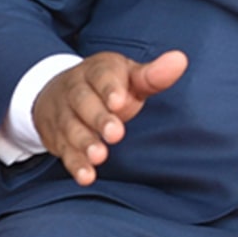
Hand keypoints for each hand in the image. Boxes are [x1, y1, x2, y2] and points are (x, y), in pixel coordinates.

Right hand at [32, 50, 188, 185]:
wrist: (57, 93)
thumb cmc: (108, 85)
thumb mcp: (129, 75)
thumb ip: (153, 74)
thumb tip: (180, 60)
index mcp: (96, 71)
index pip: (102, 76)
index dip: (110, 89)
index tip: (120, 102)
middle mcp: (75, 90)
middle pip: (83, 102)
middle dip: (99, 118)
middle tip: (116, 133)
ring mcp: (63, 114)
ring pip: (71, 128)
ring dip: (85, 143)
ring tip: (100, 156)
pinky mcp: (58, 138)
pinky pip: (65, 151)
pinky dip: (75, 164)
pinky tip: (87, 176)